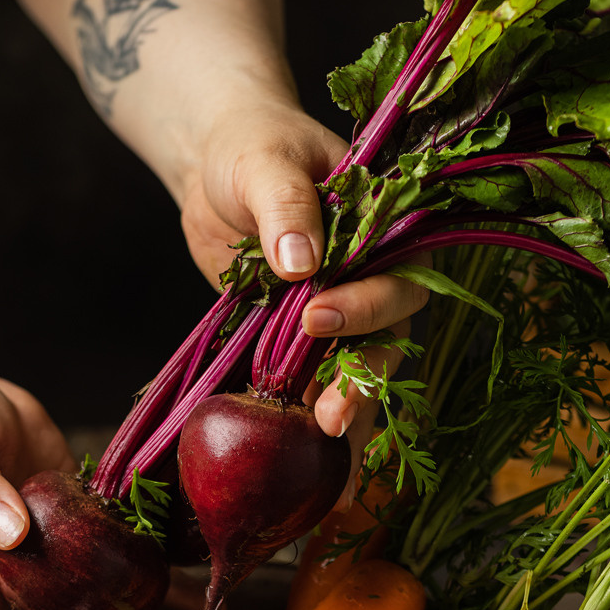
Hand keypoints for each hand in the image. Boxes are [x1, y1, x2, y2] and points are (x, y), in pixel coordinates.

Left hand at [177, 98, 428, 450]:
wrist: (214, 165)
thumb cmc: (249, 145)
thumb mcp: (263, 161)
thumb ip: (286, 203)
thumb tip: (301, 262)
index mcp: (382, 226)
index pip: (395, 276)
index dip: (365, 305)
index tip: (315, 317)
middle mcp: (372, 273)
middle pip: (386, 337)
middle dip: (363, 380)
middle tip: (331, 417)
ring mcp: (340, 308)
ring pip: (357, 369)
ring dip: (346, 414)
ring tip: (331, 464)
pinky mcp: (304, 336)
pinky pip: (315, 380)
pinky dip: (310, 416)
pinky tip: (308, 461)